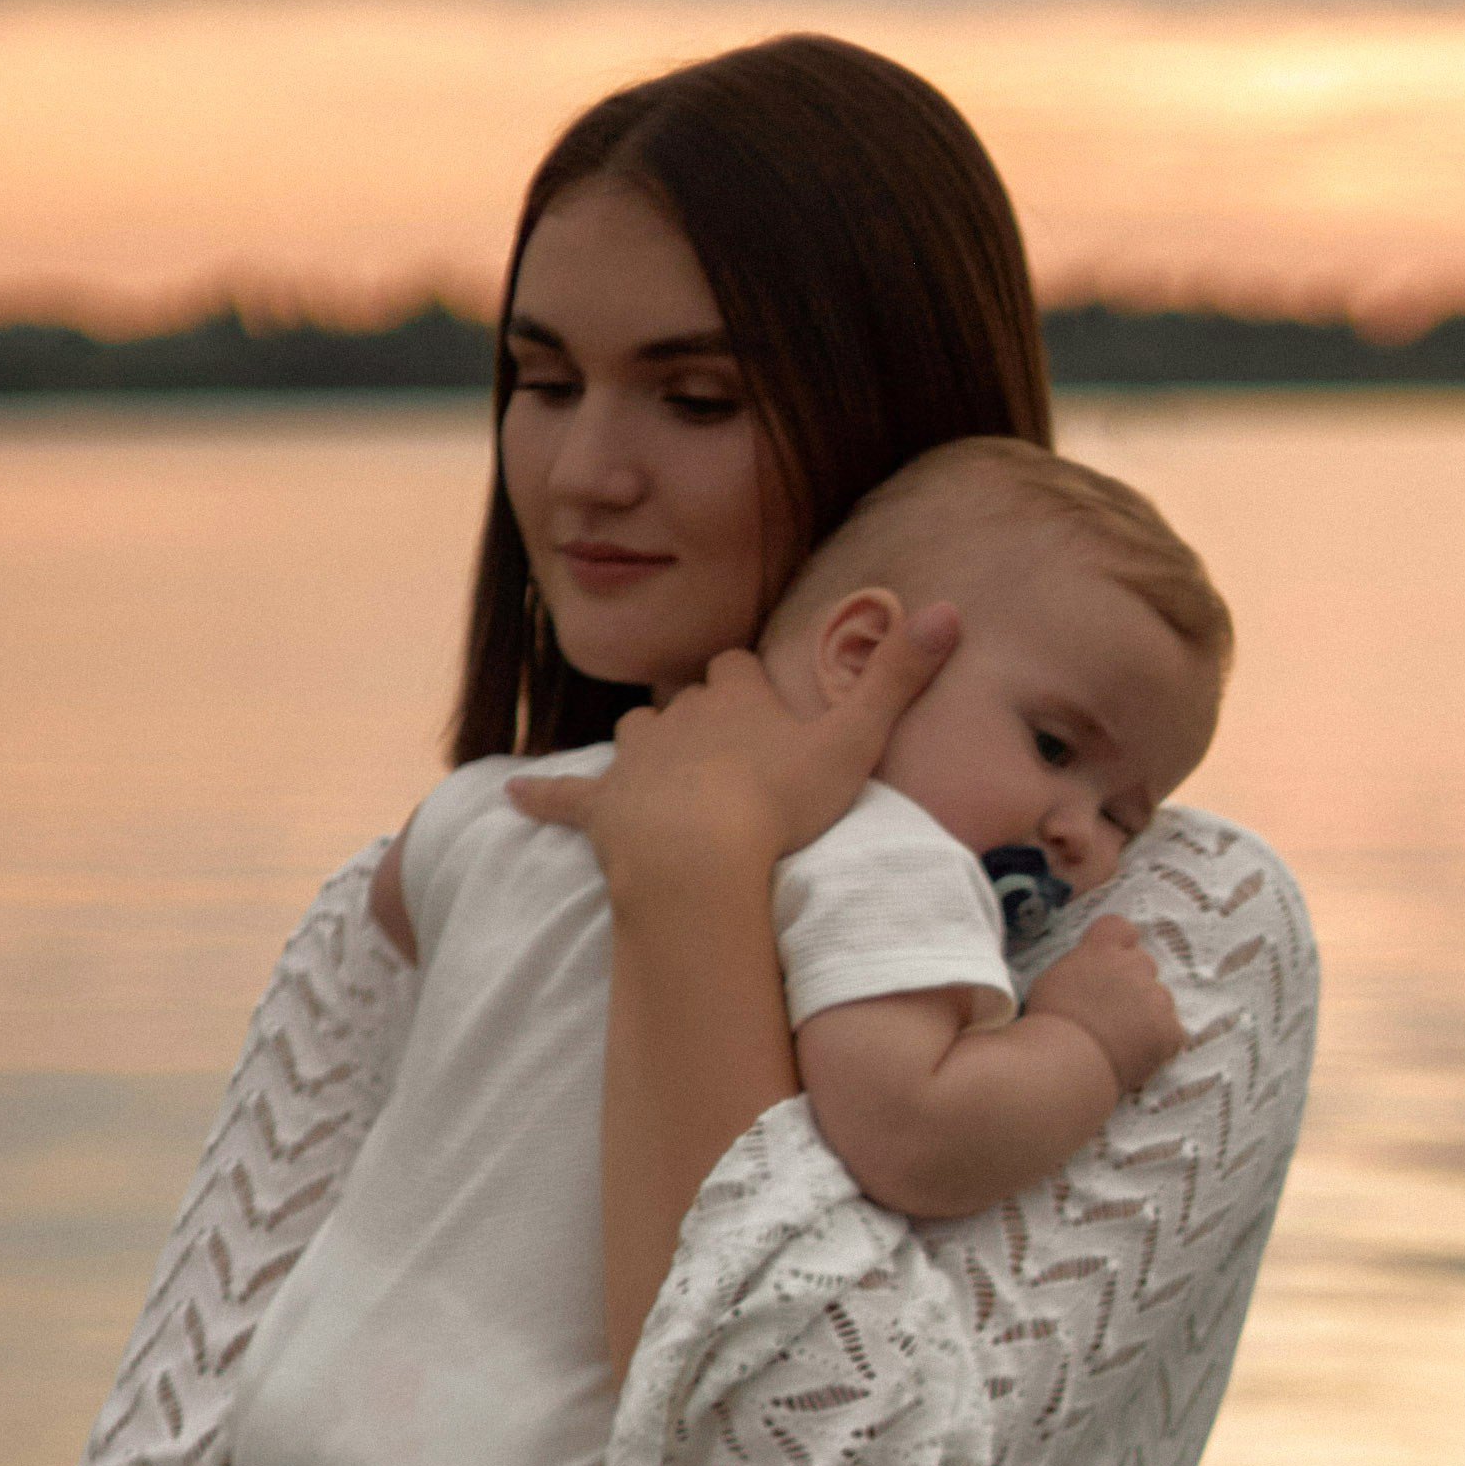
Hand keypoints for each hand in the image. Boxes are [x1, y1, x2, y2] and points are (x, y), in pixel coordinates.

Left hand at [504, 599, 959, 902]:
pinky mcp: (601, 807)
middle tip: (723, 750)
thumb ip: (898, 676)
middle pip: (686, 699)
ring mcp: (637, 760)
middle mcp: (681, 714)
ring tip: (662, 772)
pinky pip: (563, 795)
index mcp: (737, 696)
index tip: (762, 702)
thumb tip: (951, 609)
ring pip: (636, 732)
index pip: (739, 668)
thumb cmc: (781, 802)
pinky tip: (513, 794)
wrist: (698, 856)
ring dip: (646, 746)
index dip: (749, 683)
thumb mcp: (856, 740)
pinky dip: (541, 793)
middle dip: (700, 715)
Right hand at [1025, 915, 1183, 1098]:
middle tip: (1110, 1011)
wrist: (1067, 1063)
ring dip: (1146, 1014)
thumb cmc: (1048, 1024)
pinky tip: (1135, 1055)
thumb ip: (1079, 968)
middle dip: (1132, 984)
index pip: (1120, 927)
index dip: (1118, 944)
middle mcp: (1134, 966)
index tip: (1109, 961)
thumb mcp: (1052, 980)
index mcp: (1101, 949)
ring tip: (1121, 1039)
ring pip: (1159, 999)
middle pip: (1143, 965)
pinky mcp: (1169, 1030)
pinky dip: (1158, 1044)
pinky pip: (1171, 1032)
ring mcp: (1156, 998)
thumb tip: (1088, 976)